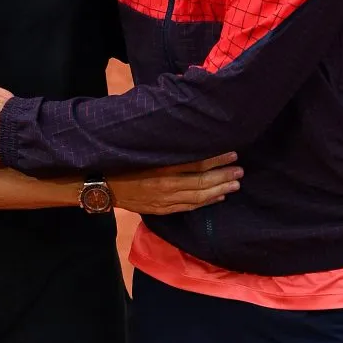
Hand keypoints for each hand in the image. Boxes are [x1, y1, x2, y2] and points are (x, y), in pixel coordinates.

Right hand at [110, 152, 242, 214]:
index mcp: (161, 166)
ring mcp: (165, 200)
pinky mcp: (163, 209)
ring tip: (235, 183)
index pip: (196, 163)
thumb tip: (188, 132)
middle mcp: (166, 185)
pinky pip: (190, 207)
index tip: (232, 153)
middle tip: (240, 170)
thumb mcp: (143, 148)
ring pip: (199, 196)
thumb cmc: (122, 162)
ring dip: (220, 189)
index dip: (217, 159)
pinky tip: (219, 197)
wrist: (103, 186)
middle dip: (224, 175)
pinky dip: (206, 202)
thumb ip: (165, 143)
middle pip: (202, 181)